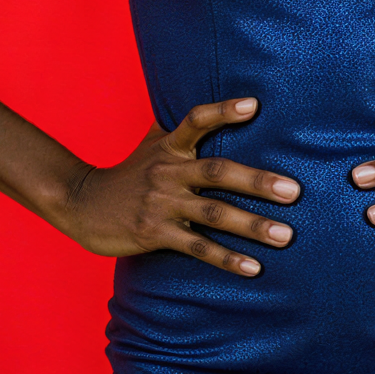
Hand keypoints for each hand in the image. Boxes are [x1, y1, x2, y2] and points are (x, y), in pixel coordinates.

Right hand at [56, 96, 299, 276]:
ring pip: (214, 214)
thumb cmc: (127, 173)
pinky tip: (254, 268)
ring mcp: (161, 204)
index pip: (196, 121)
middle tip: (294, 190)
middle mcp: (167, 172)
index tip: (254, 105)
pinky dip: (227, 259)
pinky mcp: (154, 233)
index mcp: (169, 148)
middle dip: (258, 182)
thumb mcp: (151, 144)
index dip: (224, 111)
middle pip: (217, 172)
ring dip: (252, 226)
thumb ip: (181, 130)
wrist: (81, 205)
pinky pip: (197, 247)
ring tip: (286, 235)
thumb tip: (219, 110)